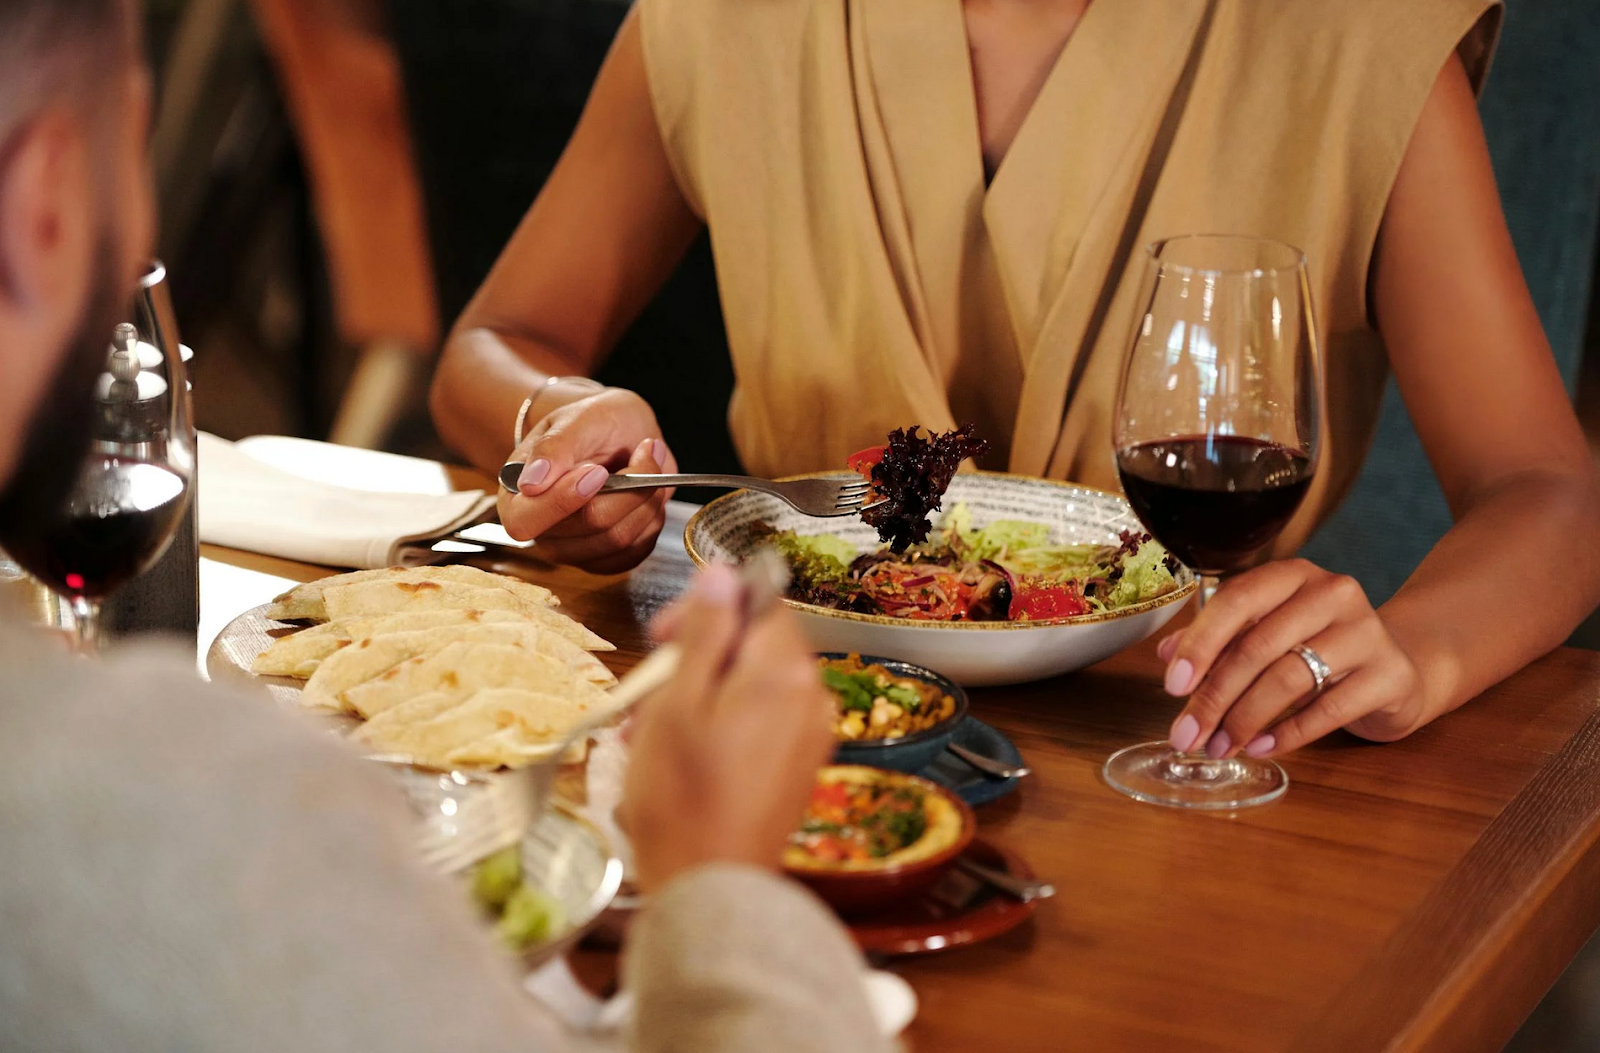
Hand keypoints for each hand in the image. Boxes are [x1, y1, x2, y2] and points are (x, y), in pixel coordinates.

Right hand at [498, 387, 676, 573]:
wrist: (619, 432)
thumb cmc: (591, 423)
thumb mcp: (575, 419)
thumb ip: (552, 448)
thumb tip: (530, 485)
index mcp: (516, 499)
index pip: (526, 521)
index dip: (564, 500)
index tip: (597, 470)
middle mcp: (542, 532)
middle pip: (591, 525)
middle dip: (628, 486)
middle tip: (642, 451)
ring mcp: (575, 550)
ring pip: (621, 538)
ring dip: (646, 498)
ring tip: (646, 465)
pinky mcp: (607, 560)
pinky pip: (638, 549)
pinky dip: (652, 517)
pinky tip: (647, 492)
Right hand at [619, 564, 834, 891]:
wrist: (710, 887)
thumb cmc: (682, 797)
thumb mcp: (677, 702)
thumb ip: (705, 632)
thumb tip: (722, 574)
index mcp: (785, 672)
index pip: (758, 602)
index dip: (707, 609)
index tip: (661, 636)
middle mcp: (812, 697)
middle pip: (755, 644)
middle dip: (697, 657)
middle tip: (647, 693)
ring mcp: (811, 735)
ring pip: (752, 685)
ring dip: (701, 694)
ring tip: (650, 732)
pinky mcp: (800, 766)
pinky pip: (761, 721)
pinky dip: (721, 723)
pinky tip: (680, 753)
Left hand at [1159, 559, 1427, 758]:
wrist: (1397, 669)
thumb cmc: (1318, 648)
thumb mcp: (1267, 635)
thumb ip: (1219, 639)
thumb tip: (1167, 655)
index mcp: (1292, 575)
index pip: (1236, 601)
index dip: (1200, 643)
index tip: (1172, 685)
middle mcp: (1331, 593)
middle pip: (1257, 647)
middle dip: (1214, 697)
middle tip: (1187, 734)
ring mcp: (1366, 632)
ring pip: (1289, 678)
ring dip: (1244, 720)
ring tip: (1220, 747)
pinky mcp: (1389, 675)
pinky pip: (1328, 709)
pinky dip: (1287, 734)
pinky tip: (1259, 747)